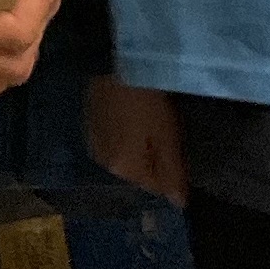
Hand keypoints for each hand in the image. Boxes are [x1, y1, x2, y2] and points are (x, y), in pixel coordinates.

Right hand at [86, 77, 186, 205]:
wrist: (113, 64)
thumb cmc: (147, 102)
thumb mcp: (167, 137)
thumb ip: (172, 172)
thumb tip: (179, 204)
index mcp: (125, 169)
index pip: (156, 187)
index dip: (172, 172)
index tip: (179, 150)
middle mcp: (105, 164)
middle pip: (138, 174)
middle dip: (154, 162)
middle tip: (167, 135)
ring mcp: (94, 145)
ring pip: (125, 158)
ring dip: (139, 150)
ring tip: (150, 125)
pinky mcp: (90, 127)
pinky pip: (114, 144)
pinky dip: (125, 138)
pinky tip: (132, 119)